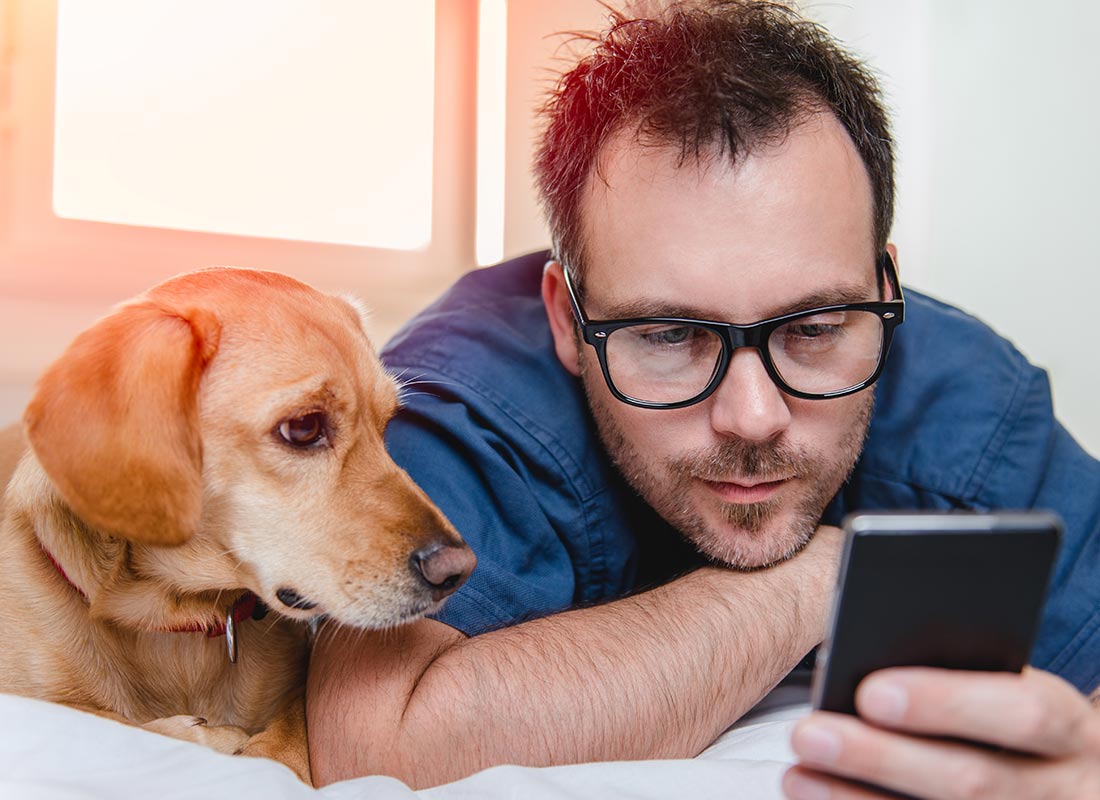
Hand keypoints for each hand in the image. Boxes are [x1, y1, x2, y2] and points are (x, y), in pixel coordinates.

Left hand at [783, 667, 1099, 798]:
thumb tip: (870, 670)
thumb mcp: (1017, 695)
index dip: (946, 702)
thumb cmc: (1019, 724)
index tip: (870, 691)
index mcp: (1073, 731)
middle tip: (808, 734)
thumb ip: (966, 678)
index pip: (1024, 712)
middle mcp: (1066, 790)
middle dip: (880, 757)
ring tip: (797, 774)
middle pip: (973, 781)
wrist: (1075, 788)